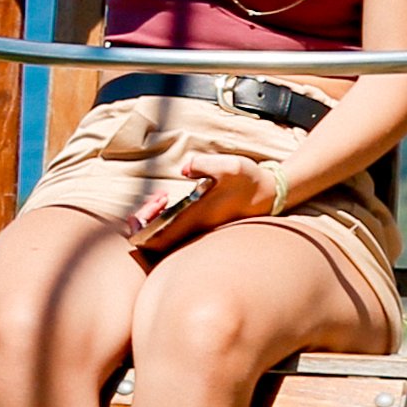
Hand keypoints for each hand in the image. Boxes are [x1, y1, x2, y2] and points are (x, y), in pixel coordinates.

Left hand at [123, 117, 284, 247]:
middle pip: (155, 242)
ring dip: (155, 218)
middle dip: (145, 223)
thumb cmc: (249, 180)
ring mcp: (197, 230)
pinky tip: (169, 200)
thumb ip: (204, 164)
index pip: (157, 240)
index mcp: (195, 218)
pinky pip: (173, 230)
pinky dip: (164, 218)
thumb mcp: (230, 165)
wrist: (270, 194)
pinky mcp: (200, 226)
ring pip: (164, 236)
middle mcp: (194, 229)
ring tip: (161, 197)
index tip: (136, 214)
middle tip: (154, 199)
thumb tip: (184, 169)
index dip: (140, 232)